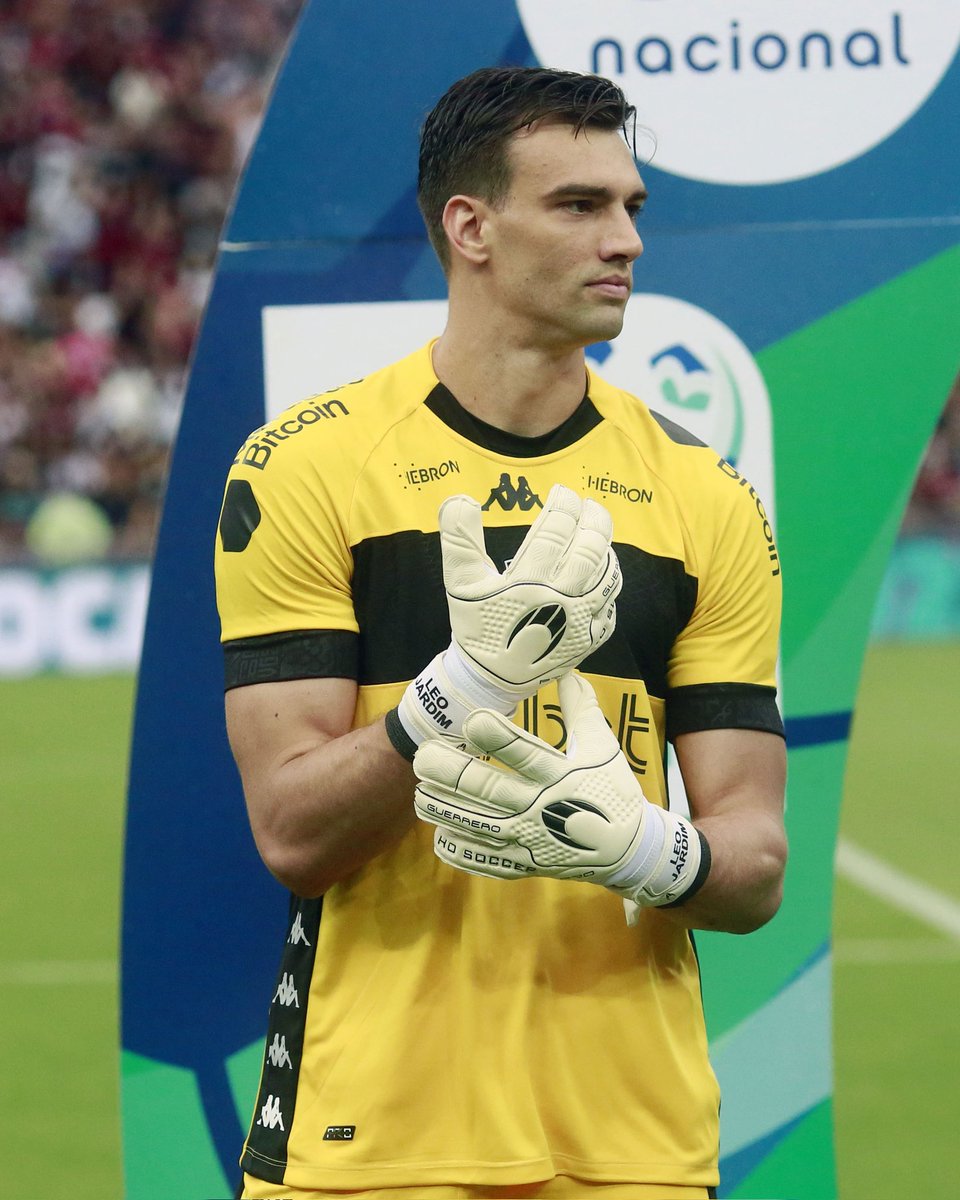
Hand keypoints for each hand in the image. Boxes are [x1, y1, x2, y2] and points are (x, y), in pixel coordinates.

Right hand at [391, 485, 619, 753]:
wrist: (489, 680)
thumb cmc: (477, 627)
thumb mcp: (460, 583)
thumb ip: (459, 539)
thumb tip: (461, 498)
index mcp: (528, 583)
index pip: (555, 531)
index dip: (563, 505)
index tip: (562, 493)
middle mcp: (560, 600)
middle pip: (589, 549)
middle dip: (593, 519)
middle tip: (589, 505)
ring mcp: (580, 622)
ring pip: (607, 576)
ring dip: (605, 548)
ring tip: (598, 531)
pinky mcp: (590, 639)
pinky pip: (611, 606)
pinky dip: (609, 583)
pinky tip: (602, 570)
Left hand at [413, 674, 708, 908]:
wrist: (628, 850)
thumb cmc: (611, 788)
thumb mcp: (603, 745)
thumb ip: (581, 707)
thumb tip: (566, 668)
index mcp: (561, 774)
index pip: (526, 753)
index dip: (499, 737)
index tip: (471, 720)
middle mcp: (541, 807)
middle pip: (490, 791)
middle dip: (453, 774)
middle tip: (423, 756)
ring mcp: (531, 839)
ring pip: (480, 827)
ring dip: (448, 811)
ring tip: (419, 796)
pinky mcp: (526, 863)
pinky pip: (488, 861)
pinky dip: (463, 852)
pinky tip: (440, 838)